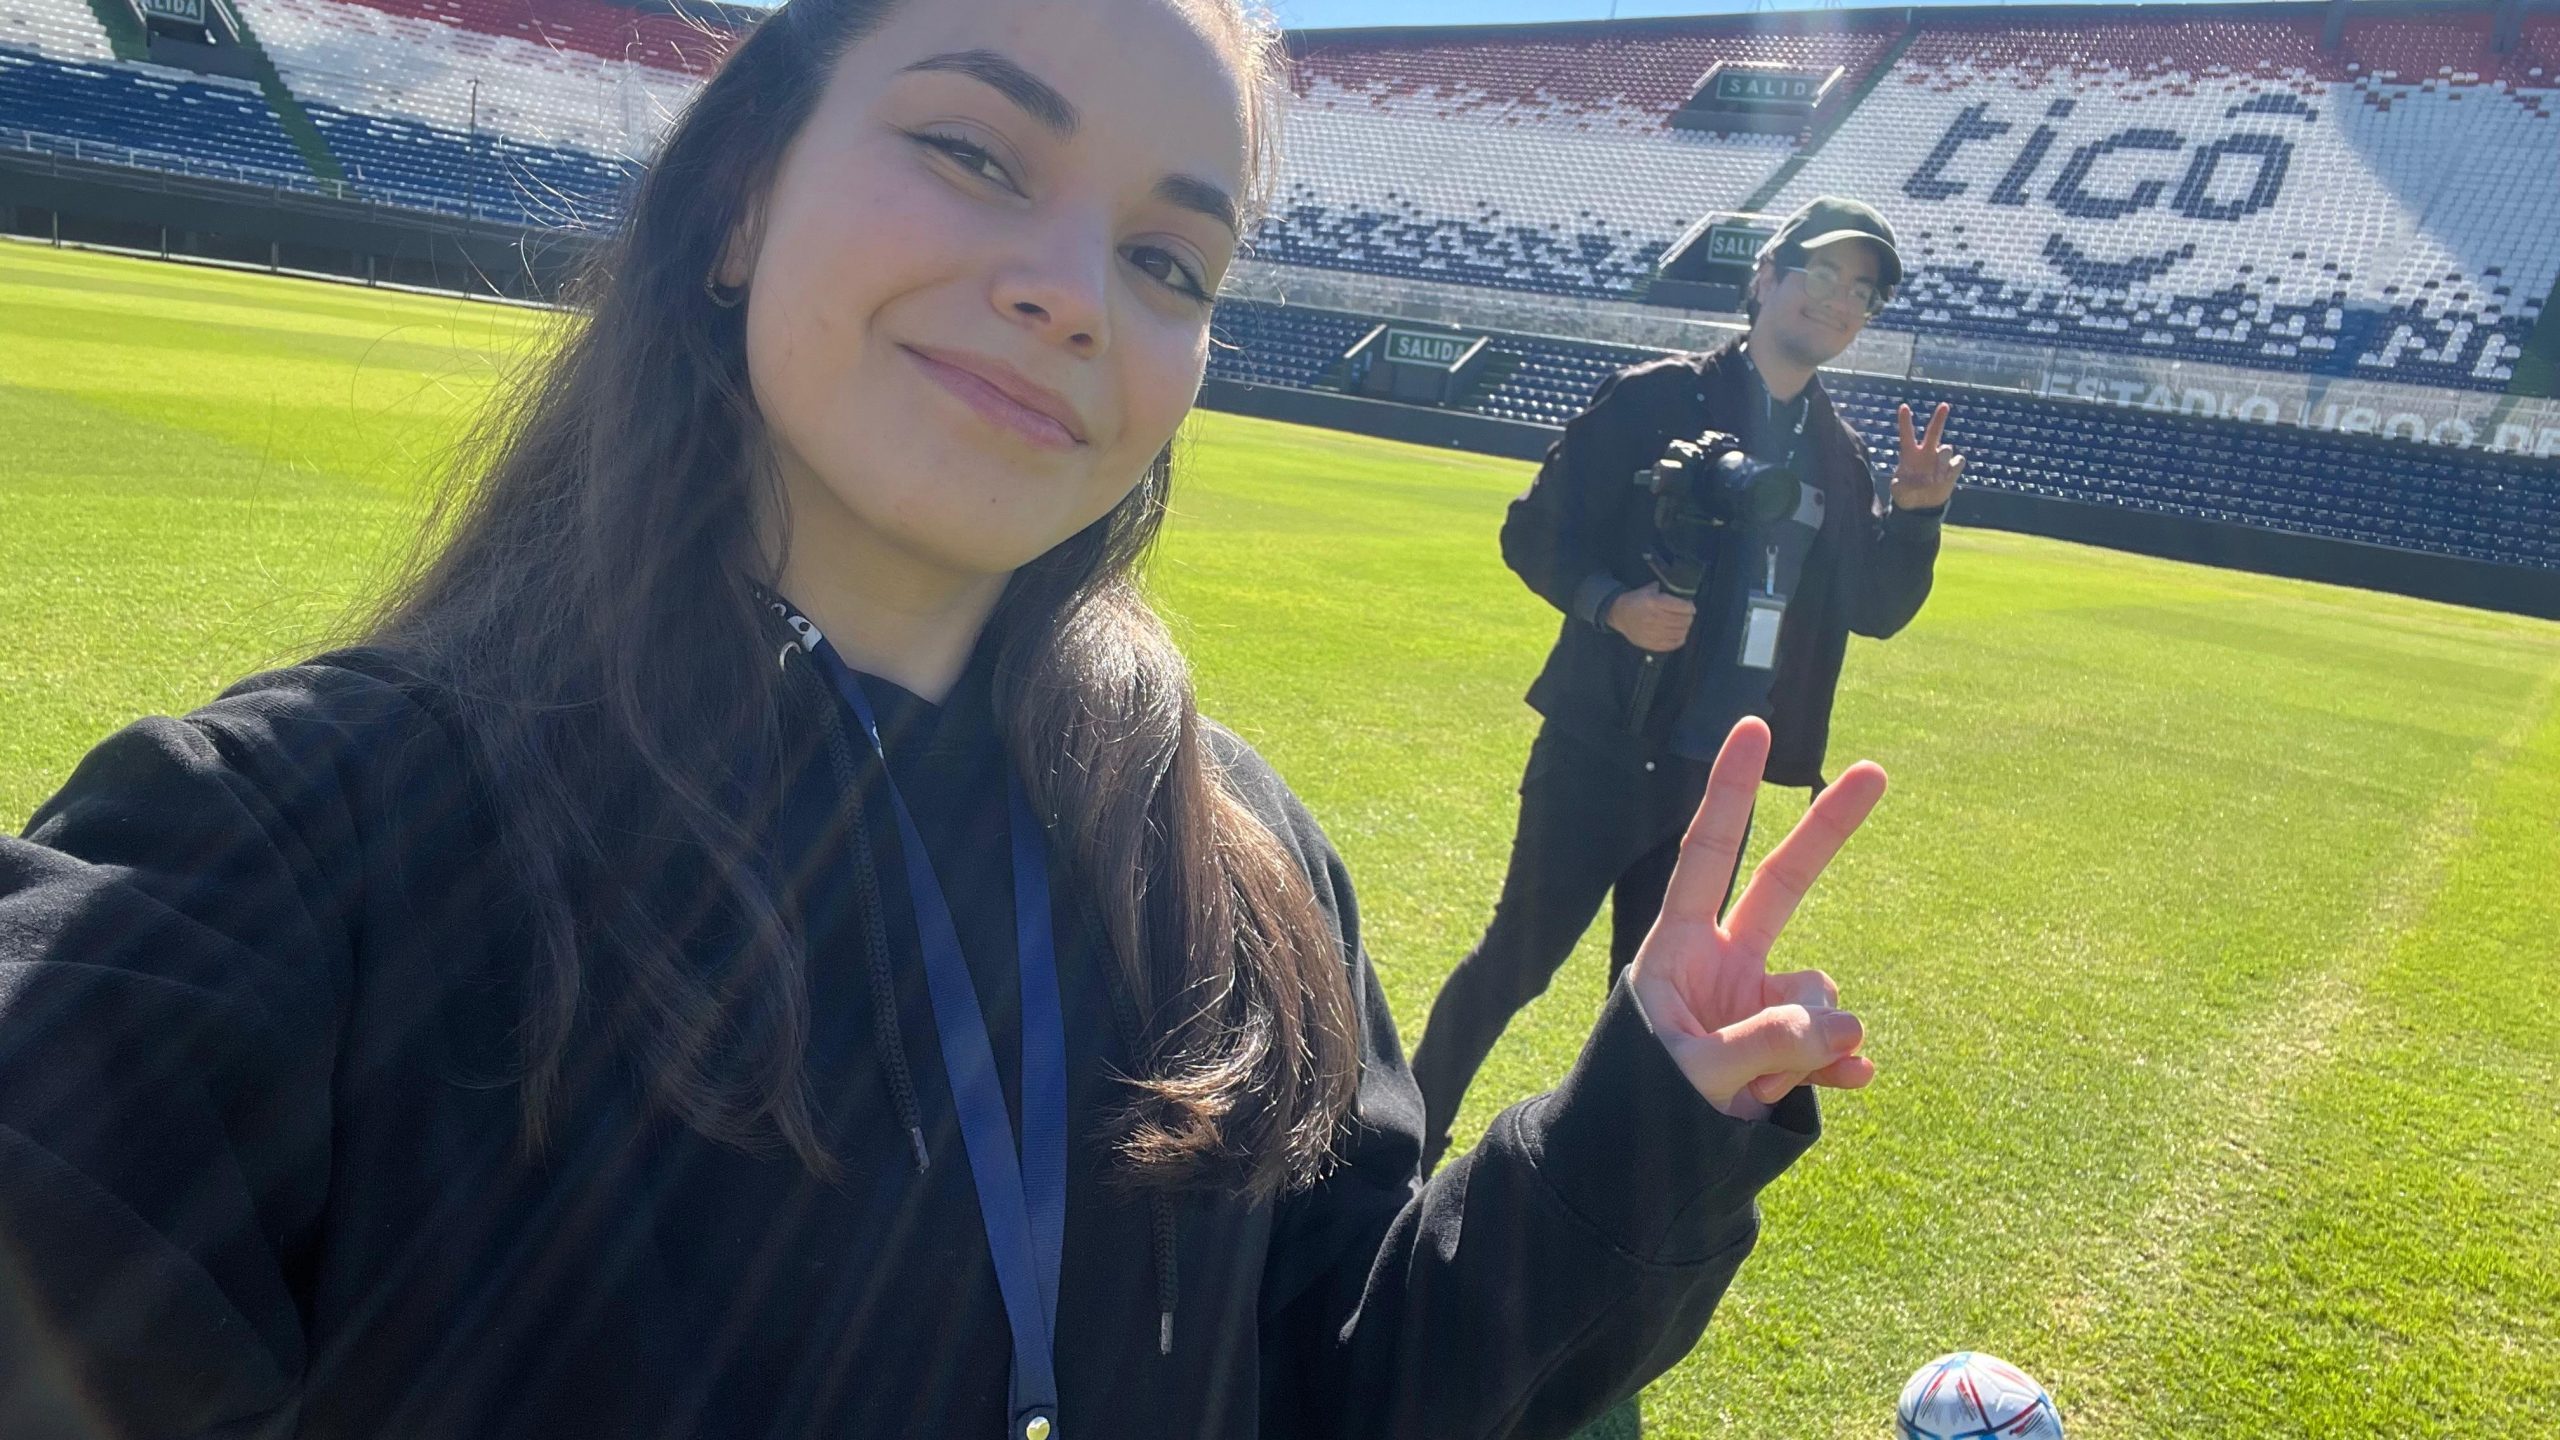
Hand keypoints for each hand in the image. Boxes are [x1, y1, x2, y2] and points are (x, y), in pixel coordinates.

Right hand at [1606, 583, 1695, 652]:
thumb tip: (1682, 592)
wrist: (1619, 615)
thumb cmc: (1635, 601)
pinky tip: (1678, 634)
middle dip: (1689, 618)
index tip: (1690, 607)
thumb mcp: (1648, 589)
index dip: (1690, 607)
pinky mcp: (1651, 643)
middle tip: (1688, 616)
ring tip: (1684, 625)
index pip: (1681, 607)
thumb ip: (1664, 589)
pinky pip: (1672, 644)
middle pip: (1683, 621)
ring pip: (1680, 633)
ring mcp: (1653, 632)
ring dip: (1685, 628)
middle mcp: (1654, 618)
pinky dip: (1679, 639)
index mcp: (1654, 602)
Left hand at [1624, 717, 1885, 1120]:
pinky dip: (1840, 1063)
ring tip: (1751, 1090)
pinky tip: (1846, 1083)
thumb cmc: (1639, 1106)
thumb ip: (1766, 1044)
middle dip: (1830, 832)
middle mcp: (1724, 961)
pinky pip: (1837, 1042)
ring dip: (1803, 1044)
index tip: (1753, 726)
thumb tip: (1851, 1027)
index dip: (1732, 792)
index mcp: (1678, 946)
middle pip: (1784, 884)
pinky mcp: (1791, 1046)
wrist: (1641, 1169)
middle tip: (1878, 770)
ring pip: (1819, 997)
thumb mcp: (1692, 1074)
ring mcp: (1762, 1002)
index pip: (1708, 854)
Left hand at [1892, 402, 1963, 509]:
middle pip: (1934, 431)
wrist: (1922, 506)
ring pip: (1946, 449)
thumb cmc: (1906, 495)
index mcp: (1910, 454)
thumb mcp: (1898, 492)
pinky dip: (1952, 468)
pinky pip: (1958, 461)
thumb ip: (1899, 487)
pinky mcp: (1952, 469)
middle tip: (1944, 405)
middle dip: (1939, 418)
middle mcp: (1926, 453)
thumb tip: (1906, 482)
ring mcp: (1940, 460)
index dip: (1905, 421)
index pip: (1907, 434)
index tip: (1904, 406)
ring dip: (1941, 463)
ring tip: (1934, 479)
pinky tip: (1945, 478)